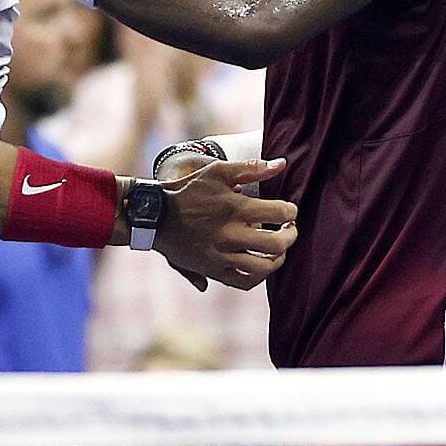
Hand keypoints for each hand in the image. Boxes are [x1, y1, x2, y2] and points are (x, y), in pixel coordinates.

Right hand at [154, 158, 297, 290]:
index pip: (280, 213)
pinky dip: (259, 276)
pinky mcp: (213, 270)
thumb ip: (252, 168)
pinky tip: (262, 266)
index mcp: (235, 207)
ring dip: (279, 257)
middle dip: (291, 235)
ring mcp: (221, 255)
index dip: (291, 211)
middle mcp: (230, 234)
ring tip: (279, 249)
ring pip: (263, 266)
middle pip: (277, 243)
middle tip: (289, 229)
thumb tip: (282, 164)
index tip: (289, 210)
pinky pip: (244, 281)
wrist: (155, 216)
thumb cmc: (189, 189)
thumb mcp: (218, 171)